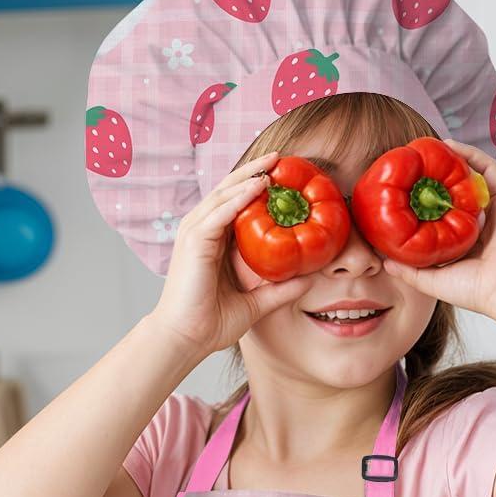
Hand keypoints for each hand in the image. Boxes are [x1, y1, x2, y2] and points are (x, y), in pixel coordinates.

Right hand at [149, 152, 313, 357]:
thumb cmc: (212, 323)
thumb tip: (309, 281)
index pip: (235, 205)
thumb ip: (279, 291)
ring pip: (224, 195)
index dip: (257, 187)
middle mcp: (202, 232)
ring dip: (249, 176)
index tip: (283, 177)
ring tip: (274, 163)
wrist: (186, 339)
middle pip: (229, 191)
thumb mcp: (255, 303)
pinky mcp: (194, 241)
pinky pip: (220, 212)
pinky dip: (239, 197)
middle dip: (255, 171)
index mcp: (213, 242)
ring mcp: (195, 233)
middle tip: (281, 157)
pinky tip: (259, 186)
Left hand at [381, 138, 495, 320]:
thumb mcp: (432, 282)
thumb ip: (409, 271)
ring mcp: (494, 208)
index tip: (402, 194)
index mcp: (465, 243)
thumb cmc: (476, 289)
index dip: (424, 204)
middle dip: (435, 179)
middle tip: (412, 166)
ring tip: (427, 149)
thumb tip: (385, 262)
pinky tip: (449, 146)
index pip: (442, 217)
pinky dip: (470, 155)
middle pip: (455, 193)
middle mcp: (480, 223)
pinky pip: (488, 167)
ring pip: (470, 177)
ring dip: (451, 161)